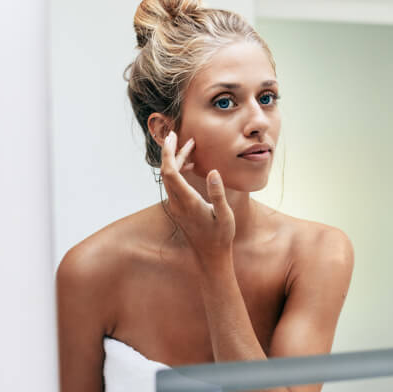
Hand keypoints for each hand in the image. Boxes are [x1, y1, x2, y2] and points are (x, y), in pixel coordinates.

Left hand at [160, 131, 235, 261]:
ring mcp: (175, 206)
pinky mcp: (178, 207)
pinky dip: (179, 171)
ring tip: (191, 148)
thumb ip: (218, 193)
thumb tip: (213, 172)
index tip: (172, 136)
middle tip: (183, 136)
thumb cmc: (220, 236)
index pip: (170, 172)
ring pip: (169, 177)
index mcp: (187, 201)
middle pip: (167, 171)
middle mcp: (177, 203)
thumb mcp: (225, 215)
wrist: (210, 255)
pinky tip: (190, 166)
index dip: (168, 152)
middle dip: (173, 152)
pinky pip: (173, 184)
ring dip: (177, 161)